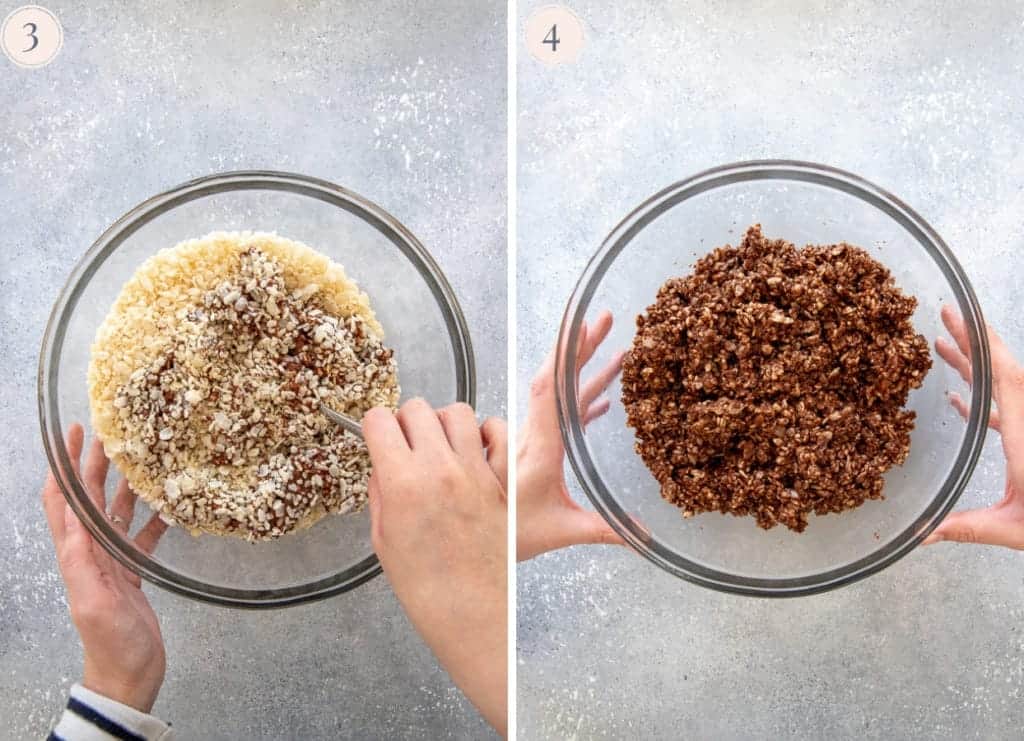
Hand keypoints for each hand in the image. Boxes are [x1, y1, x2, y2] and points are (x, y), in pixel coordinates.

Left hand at [41, 424, 167, 711]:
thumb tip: (74, 517)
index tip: (75, 435)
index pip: (63, 501)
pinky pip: (143, 535)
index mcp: (76, 555)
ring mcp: (112, 560)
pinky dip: (155, 517)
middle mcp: (90, 552)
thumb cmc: (111, 642)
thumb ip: (83, 561)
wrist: (129, 675)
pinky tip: (171, 505)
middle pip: (89, 498)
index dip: (64, 466)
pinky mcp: (133, 571)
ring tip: (142, 459)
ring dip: (125, 485)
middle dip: (95, 465)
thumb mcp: (94, 602)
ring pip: (116, 512)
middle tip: (113, 435)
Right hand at [364, 400, 506, 734]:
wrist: (470, 609)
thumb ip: (382, 491)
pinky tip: (472, 453)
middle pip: (417, 408)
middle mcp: (440, 468)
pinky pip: (495, 433)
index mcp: (403, 482)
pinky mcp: (501, 480)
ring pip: (457, 412)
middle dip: (406, 420)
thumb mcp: (384, 537)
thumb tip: (383, 464)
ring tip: (440, 444)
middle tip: (406, 442)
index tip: (376, 435)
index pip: (380, 420)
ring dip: (443, 422)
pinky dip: (483, 434)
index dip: (374, 426)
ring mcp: (475, 471)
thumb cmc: (424, 584)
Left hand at [517, 310, 624, 560]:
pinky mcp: (534, 449)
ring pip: (562, 396)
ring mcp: (533, 440)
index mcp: (540, 447)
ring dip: (587, 371)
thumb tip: (644, 535)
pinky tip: (606, 400)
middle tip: (605, 317)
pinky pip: (561, 416)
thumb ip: (604, 530)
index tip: (583, 325)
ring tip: (619, 349)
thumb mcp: (561, 531)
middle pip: (558, 380)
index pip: (552, 389)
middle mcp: (534, 435)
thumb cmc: (511, 535)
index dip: (566, 355)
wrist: (476, 543)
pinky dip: (584, 402)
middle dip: (582, 346)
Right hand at [925, 305, 1023, 547]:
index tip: (961, 318)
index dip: (982, 345)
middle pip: (1002, 372)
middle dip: (973, 342)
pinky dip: (980, 400)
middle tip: (946, 314)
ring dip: (974, 366)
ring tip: (942, 344)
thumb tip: (921, 534)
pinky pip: (1003, 411)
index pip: (1004, 378)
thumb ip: (968, 528)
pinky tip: (957, 399)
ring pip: (1003, 387)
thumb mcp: (1016, 530)